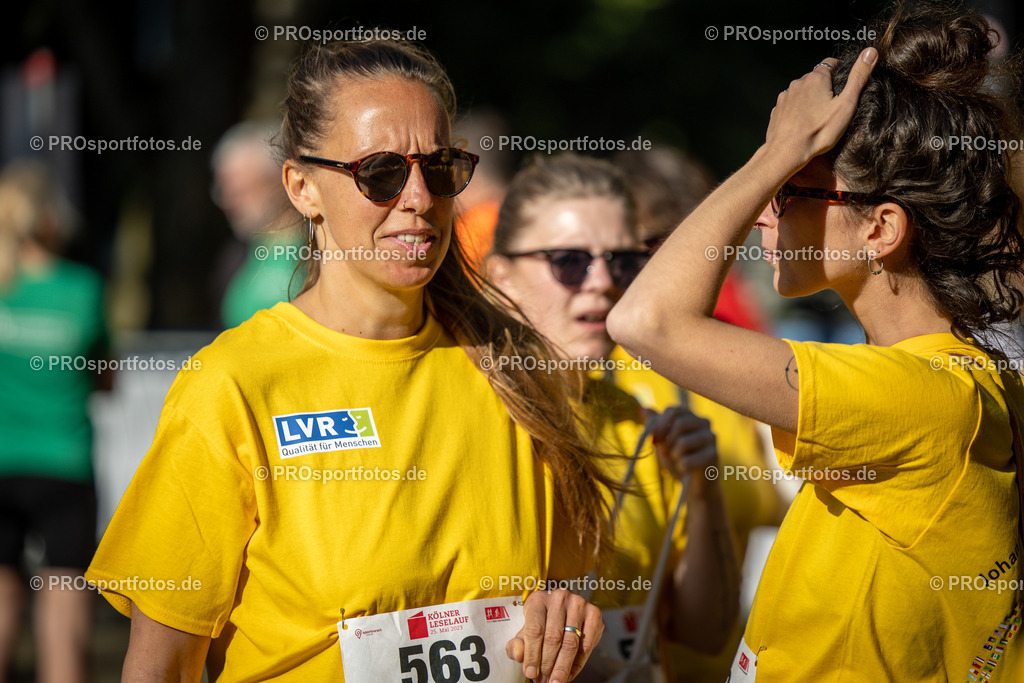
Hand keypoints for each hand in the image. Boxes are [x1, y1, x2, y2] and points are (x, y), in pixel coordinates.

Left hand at [505, 588, 602, 682]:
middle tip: (544, 681)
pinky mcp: (594, 614)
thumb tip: (518, 655)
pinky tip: (569, 675)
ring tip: (556, 681)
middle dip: (547, 664)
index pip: (535, 630)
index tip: (530, 673)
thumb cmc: (542, 625)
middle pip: (553, 638)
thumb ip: (517, 645)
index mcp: (538, 599)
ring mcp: (579, 604)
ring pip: (570, 643)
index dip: (532, 655)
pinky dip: (577, 665)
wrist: (564, 614)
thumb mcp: (525, 633)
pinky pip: (586, 645)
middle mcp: (559, 598)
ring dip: (562, 667)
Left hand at [649, 406, 717, 482]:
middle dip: (667, 442)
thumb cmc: (677, 458)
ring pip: (683, 442)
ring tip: (678, 460)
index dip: (660, 425)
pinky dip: (681, 467)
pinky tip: (687, 469)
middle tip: (666, 453)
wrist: (694, 483)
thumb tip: (642, 408)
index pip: (673, 410)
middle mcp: (704, 422)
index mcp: (690, 416)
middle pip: (679, 424)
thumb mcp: (663, 441)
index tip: (654, 439)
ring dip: (674, 456)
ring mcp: (711, 437)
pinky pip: (688, 460)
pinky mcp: (714, 454)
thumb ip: (655, 425)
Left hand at [764, 47, 877, 173]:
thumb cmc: (818, 132)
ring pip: (802, 91)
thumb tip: (870, 52)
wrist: (786, 152)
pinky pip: (791, 104)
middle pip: (816, 77)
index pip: (831, 63)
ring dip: (811, 97)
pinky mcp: (777, 110)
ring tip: (819, 116)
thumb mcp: (846, 104)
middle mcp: (798, 83)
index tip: (845, 85)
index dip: (841, 71)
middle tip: (834, 104)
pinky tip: (804, 122)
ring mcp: (785, 96)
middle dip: (825, 86)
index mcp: (816, 78)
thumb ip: (858, 77)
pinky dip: (798, 109)